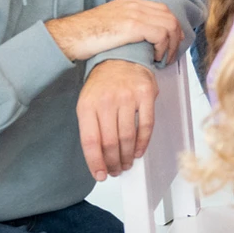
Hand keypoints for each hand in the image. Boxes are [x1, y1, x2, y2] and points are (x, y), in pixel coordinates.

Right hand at [46, 0, 184, 63]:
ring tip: (164, 59)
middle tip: (173, 53)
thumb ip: (126, 24)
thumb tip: (141, 37)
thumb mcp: (110, 23)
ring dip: (171, 45)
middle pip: (169, 16)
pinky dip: (163, 48)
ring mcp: (134, 13)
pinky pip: (161, 34)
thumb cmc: (85, 35)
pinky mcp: (133, 25)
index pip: (162, 10)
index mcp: (129, 2)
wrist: (69, 36)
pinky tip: (155, 58)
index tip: (173, 42)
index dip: (172, 27)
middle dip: (176, 36)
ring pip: (169, 25)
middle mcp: (134, 4)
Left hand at [75, 59, 158, 179]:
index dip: (95, 162)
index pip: (90, 141)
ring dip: (127, 156)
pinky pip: (146, 125)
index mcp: (87, 105)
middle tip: (115, 171)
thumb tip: (98, 155)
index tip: (100, 175)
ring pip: (127, 136)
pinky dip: (142, 143)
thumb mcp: (88, 102)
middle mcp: (107, 101)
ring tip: (126, 164)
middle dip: (113, 162)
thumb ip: (91, 126)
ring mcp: (127, 97)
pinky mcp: (146, 95)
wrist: (120, 58)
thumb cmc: (103, 84)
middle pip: (110, 142)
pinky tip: (138, 151)